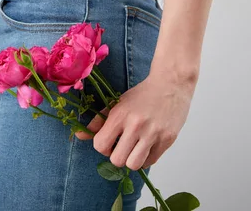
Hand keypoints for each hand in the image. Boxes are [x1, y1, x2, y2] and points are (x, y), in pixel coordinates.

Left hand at [75, 67, 195, 169]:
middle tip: (122, 147)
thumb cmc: (142, 95)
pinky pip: (150, 162)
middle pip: (117, 159)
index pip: (100, 144)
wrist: (170, 84)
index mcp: (120, 115)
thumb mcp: (117, 103)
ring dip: (131, 160)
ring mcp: (153, 133)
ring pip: (134, 165)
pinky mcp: (167, 140)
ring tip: (134, 150)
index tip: (109, 141)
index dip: (102, 147)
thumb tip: (79, 136)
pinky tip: (146, 147)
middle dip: (116, 156)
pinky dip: (145, 158)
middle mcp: (136, 125)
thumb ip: (98, 121)